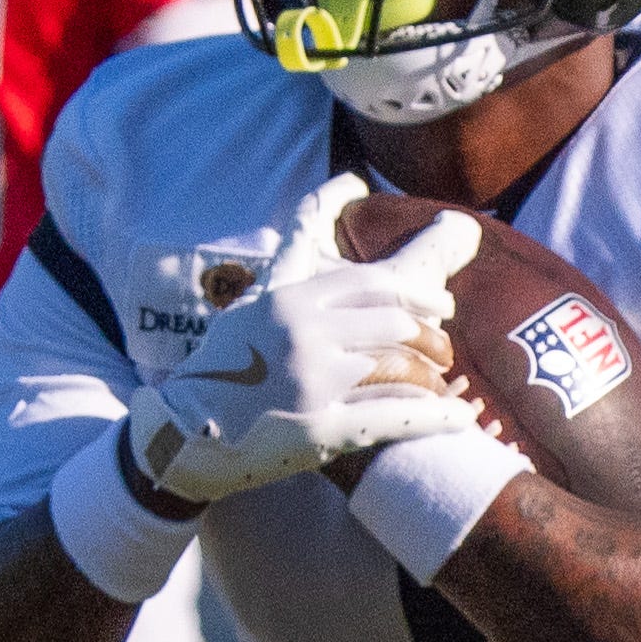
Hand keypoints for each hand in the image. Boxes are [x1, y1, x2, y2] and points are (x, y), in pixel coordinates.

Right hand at [117, 174, 473, 506]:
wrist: (180, 435)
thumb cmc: (220, 369)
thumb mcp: (249, 307)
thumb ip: (290, 265)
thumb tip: (324, 206)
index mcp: (291, 301)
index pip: (371, 282)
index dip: (416, 292)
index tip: (441, 303)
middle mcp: (304, 335)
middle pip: (394, 321)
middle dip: (431, 332)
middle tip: (447, 344)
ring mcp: (312, 382)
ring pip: (400, 365)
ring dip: (433, 373)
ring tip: (445, 381)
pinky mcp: (320, 430)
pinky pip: (395, 417)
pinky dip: (435, 417)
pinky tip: (460, 418)